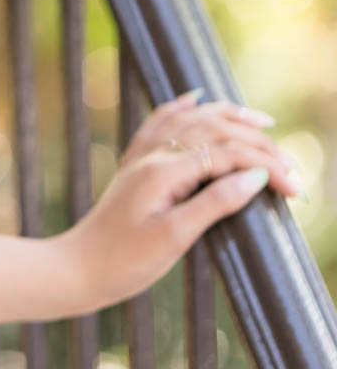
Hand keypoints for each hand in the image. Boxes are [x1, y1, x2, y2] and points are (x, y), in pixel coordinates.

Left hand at [60, 90, 300, 313]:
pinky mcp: (134, 167)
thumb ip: (215, 204)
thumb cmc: (123, 262)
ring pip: (191, 121)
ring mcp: (141, 158)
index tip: (294, 188)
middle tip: (290, 164)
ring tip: (262, 121)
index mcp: (164, 171)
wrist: (76, 270)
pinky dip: (182, 108)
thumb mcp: (175, 238)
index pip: (227, 154)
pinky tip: (194, 98)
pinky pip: (160, 123)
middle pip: (214, 131)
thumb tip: (254, 177)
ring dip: (229, 117)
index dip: (265, 166)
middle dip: (257, 143)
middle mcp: (153, 155)